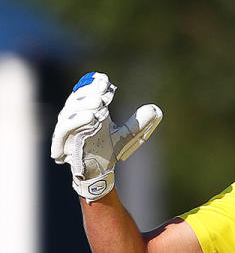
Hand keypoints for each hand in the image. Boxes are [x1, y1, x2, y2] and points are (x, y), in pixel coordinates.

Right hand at [51, 72, 162, 201]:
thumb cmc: (108, 150)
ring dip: (83, 105)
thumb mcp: (127, 135)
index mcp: (89, 111)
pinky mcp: (61, 142)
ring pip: (70, 111)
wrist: (98, 172)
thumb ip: (138, 122)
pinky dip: (76, 122)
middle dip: (89, 92)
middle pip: (77, 99)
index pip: (88, 92)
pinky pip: (64, 129)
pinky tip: (91, 117)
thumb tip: (155, 109)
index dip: (94, 84)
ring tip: (99, 103)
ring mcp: (67, 129)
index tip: (105, 80)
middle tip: (103, 90)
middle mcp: (75, 116)